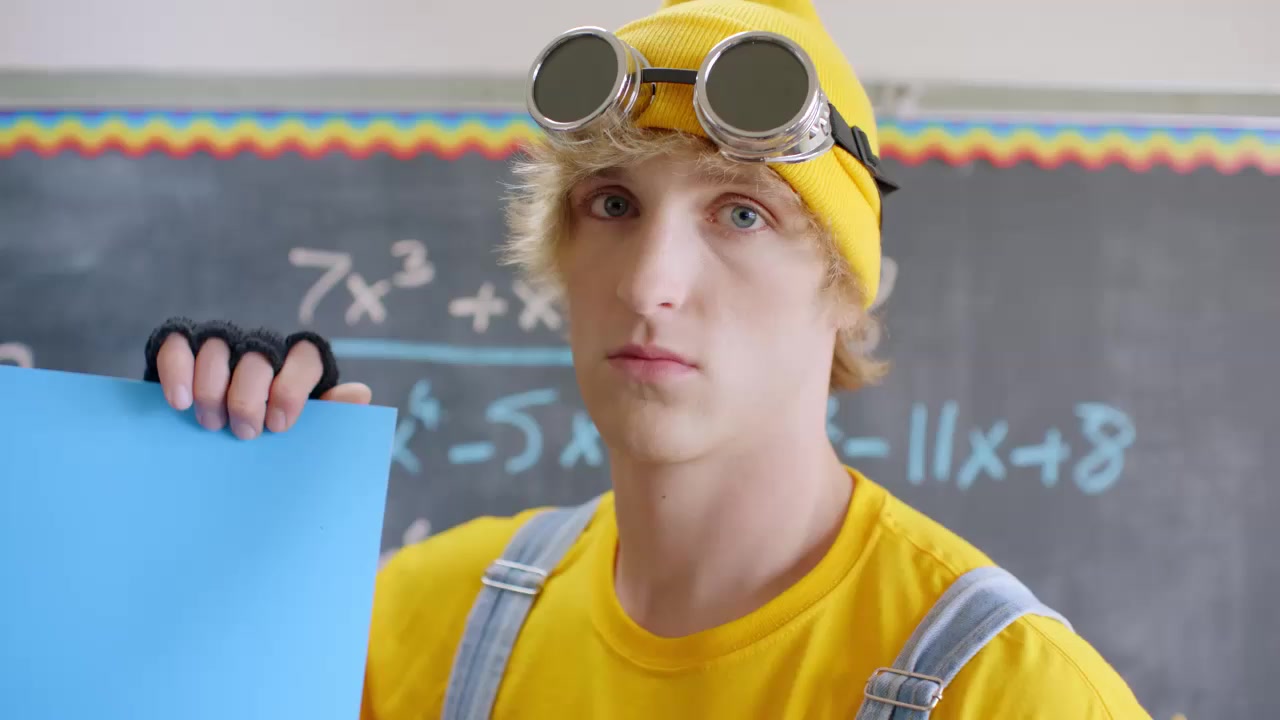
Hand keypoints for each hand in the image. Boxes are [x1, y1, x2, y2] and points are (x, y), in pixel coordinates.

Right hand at [153, 332, 371, 439]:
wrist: (217, 437)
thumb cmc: (270, 431)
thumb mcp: (303, 428)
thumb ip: (331, 413)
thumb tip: (360, 393)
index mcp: (296, 363)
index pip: (306, 357)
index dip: (294, 388)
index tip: (280, 425)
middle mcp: (261, 347)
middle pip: (259, 356)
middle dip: (249, 396)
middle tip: (245, 432)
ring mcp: (222, 344)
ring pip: (218, 349)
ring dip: (212, 388)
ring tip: (211, 424)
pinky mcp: (182, 348)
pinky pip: (178, 345)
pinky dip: (178, 370)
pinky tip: (180, 402)